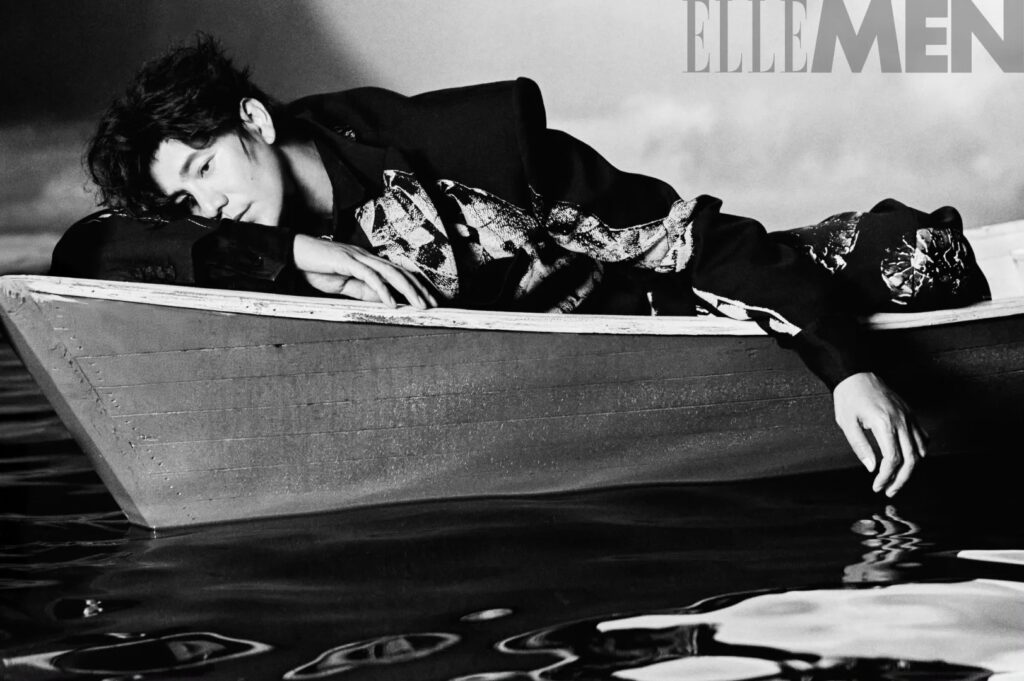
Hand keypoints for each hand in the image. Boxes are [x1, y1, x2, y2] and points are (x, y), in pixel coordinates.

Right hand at [293, 235, 436, 308]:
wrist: (292, 254)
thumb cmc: (316, 268)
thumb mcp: (343, 284)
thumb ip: (362, 290)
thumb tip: (382, 300)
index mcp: (367, 262)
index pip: (397, 273)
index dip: (415, 286)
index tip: (428, 301)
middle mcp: (366, 257)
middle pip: (399, 272)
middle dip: (419, 289)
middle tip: (432, 305)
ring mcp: (357, 257)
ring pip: (390, 273)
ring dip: (407, 290)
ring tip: (420, 305)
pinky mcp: (346, 261)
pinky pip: (369, 276)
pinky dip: (382, 290)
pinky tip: (391, 303)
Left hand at [832, 372, 927, 497]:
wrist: (856, 374)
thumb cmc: (849, 398)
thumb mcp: (847, 423)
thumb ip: (860, 447)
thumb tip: (871, 468)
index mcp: (884, 424)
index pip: (892, 459)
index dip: (886, 477)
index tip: (877, 486)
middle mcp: (901, 421)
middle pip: (911, 459)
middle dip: (901, 479)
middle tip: (890, 491)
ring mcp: (909, 416)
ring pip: (920, 450)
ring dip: (911, 469)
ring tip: (898, 480)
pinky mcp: (911, 413)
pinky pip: (922, 436)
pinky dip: (920, 451)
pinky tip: (910, 459)